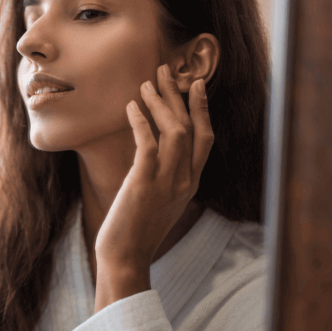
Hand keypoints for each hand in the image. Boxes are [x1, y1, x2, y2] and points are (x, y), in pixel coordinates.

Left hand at [94, 64, 214, 275]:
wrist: (126, 258)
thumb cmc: (139, 230)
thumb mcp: (162, 202)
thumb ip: (167, 178)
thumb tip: (154, 153)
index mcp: (191, 184)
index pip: (205, 139)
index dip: (202, 109)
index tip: (195, 86)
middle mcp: (185, 180)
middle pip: (191, 128)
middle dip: (179, 96)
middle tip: (165, 72)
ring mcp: (167, 182)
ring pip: (174, 131)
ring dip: (160, 103)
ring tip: (147, 83)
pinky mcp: (143, 184)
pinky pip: (148, 144)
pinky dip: (141, 122)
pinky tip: (131, 107)